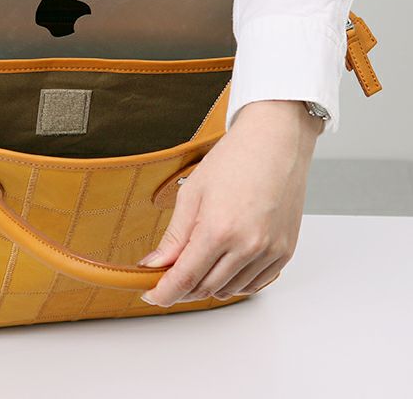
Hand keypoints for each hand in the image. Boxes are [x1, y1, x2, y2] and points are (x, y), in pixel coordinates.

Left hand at [138, 100, 323, 306]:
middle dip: (182, 288)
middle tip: (167, 276)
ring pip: (229, 290)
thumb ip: (174, 236)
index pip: (185, 278)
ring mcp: (270, 252)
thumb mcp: (192, 193)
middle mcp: (247, 246)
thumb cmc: (234, 159)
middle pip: (206, 288)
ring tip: (196, 263)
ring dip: (208, 285)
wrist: (275, 143)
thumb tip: (154, 263)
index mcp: (219, 230)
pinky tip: (223, 265)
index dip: (164, 292)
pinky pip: (254, 284)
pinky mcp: (285, 252)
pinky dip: (234, 282)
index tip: (151, 295)